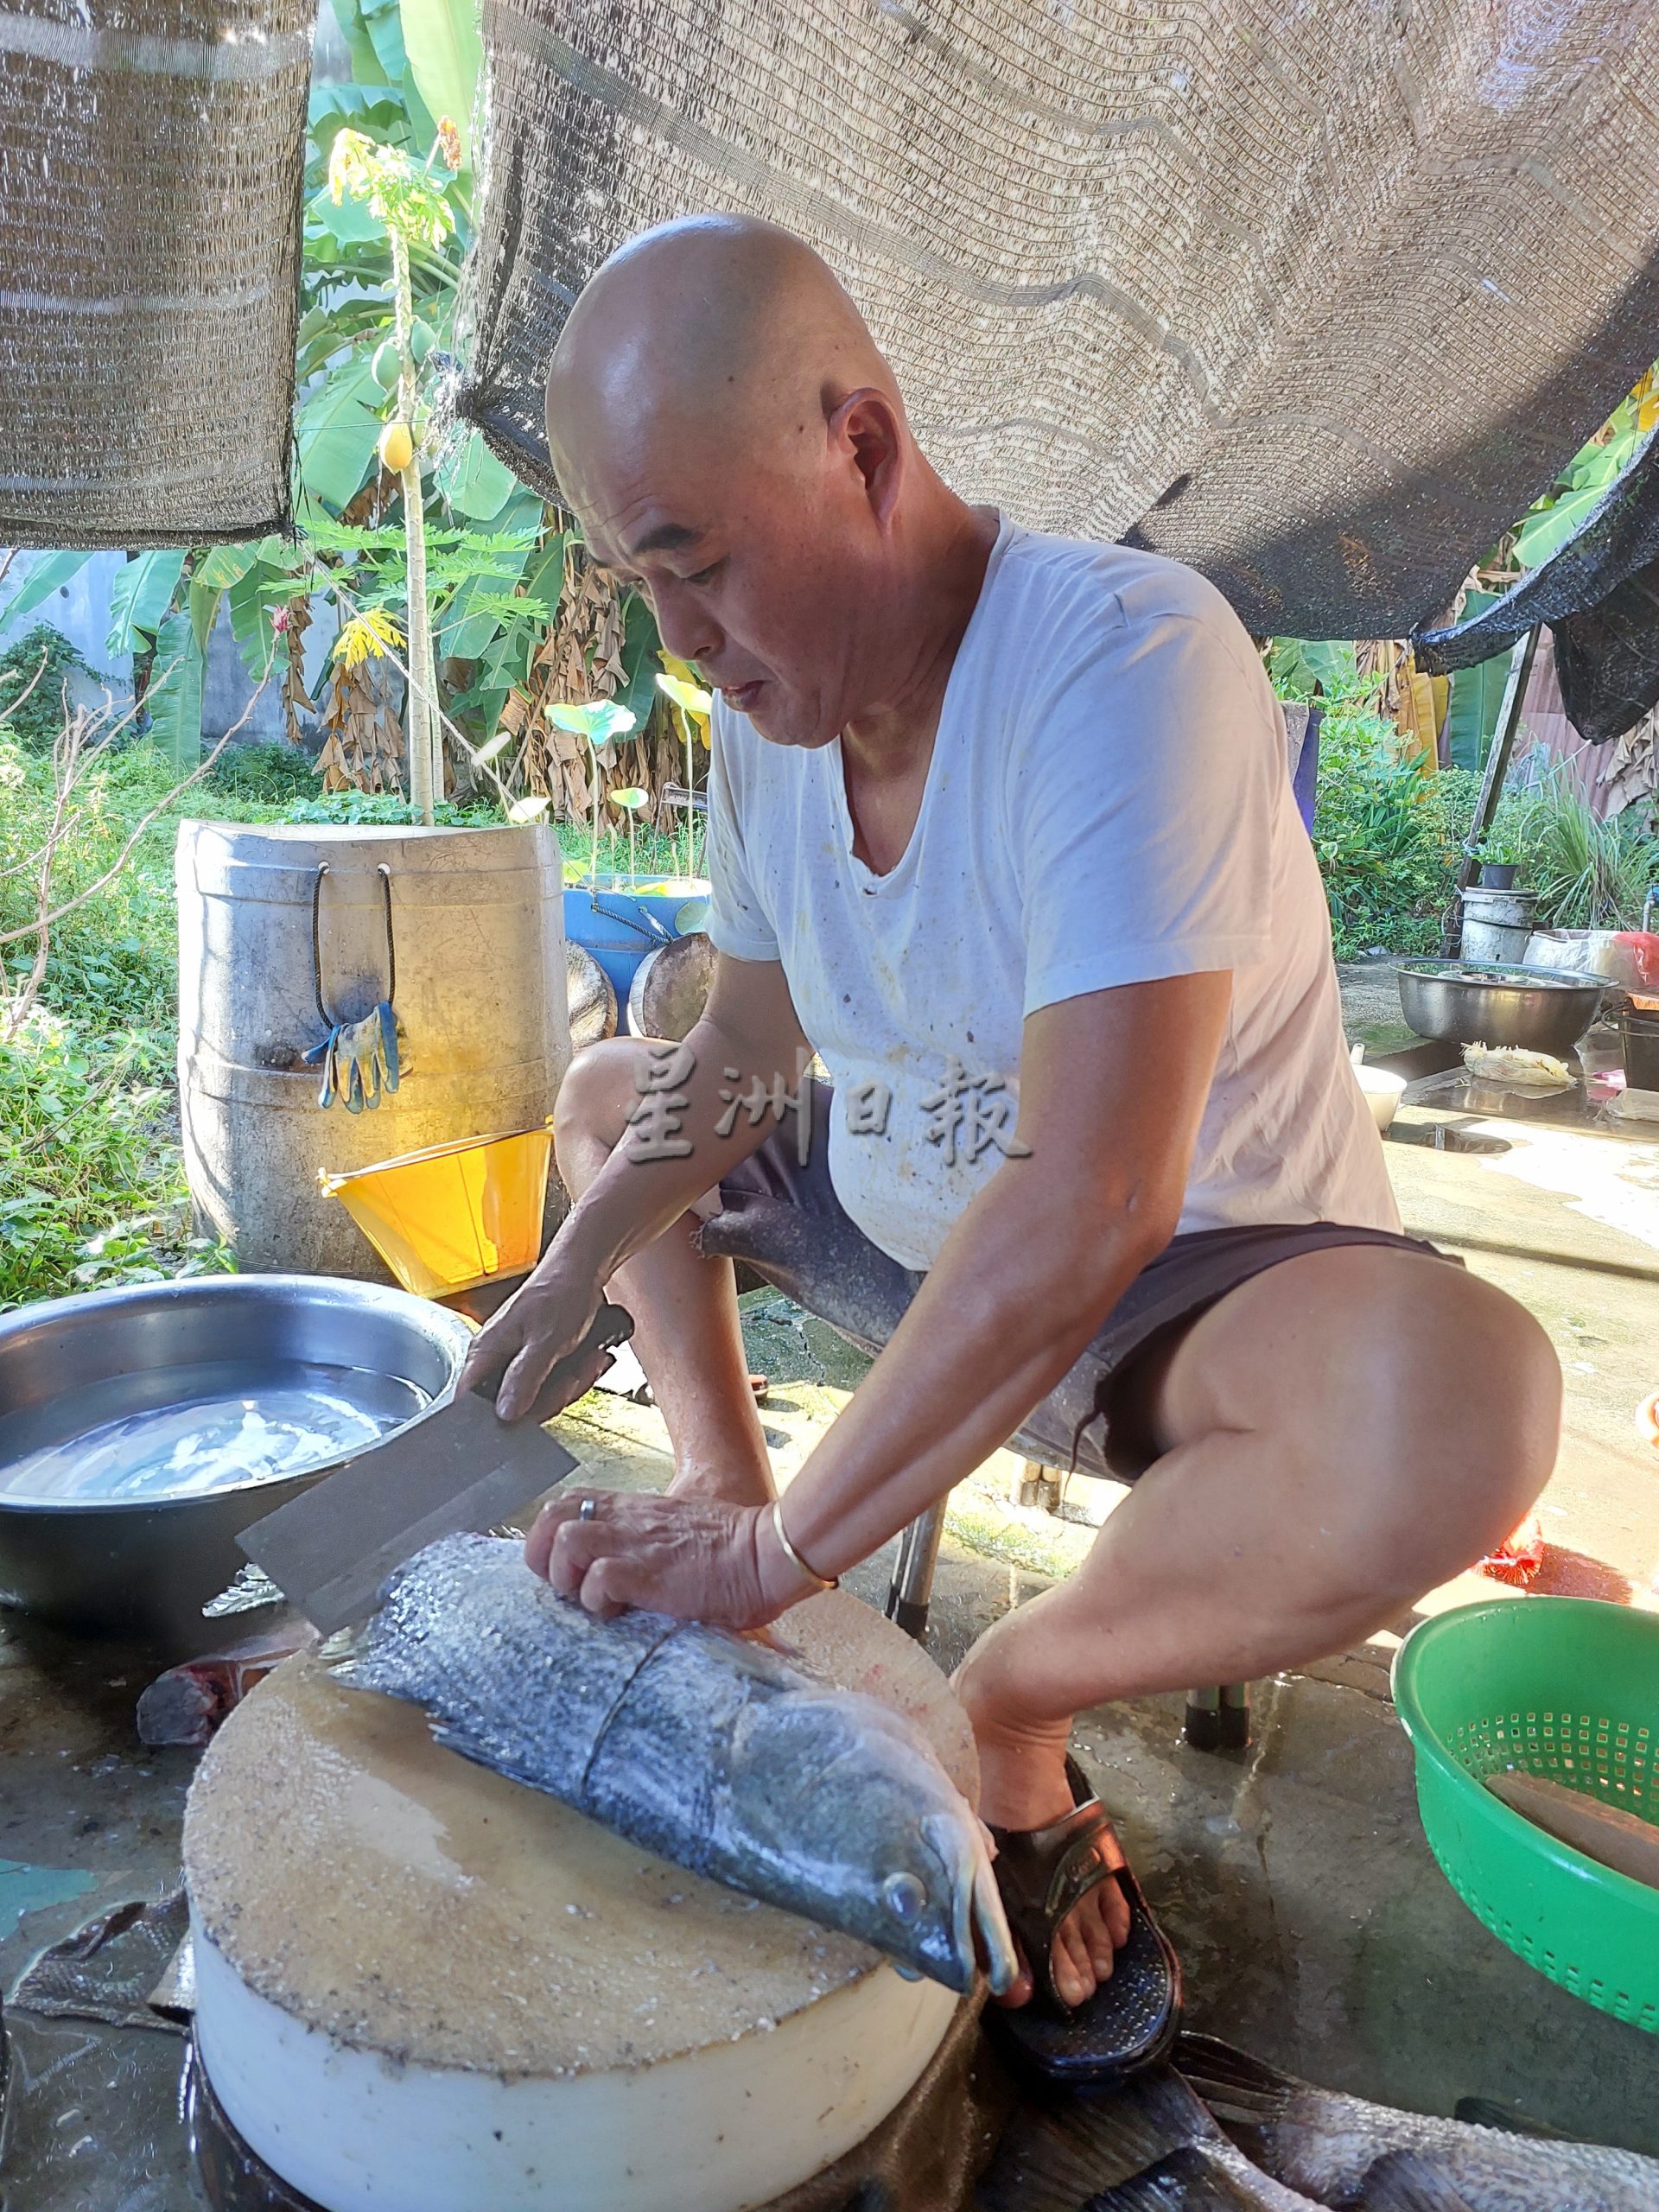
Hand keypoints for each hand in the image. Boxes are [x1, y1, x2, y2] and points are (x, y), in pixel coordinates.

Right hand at [459, 1256, 608, 1422]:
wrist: (583, 1272)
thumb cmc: (559, 1293)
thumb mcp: (545, 1341)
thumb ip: (523, 1378)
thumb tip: (505, 1414)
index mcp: (485, 1353)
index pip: (469, 1402)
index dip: (495, 1418)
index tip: (529, 1414)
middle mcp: (495, 1361)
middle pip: (513, 1408)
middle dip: (552, 1397)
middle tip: (574, 1378)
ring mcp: (516, 1363)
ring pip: (538, 1399)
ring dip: (571, 1385)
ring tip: (588, 1360)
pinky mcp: (535, 1364)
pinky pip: (552, 1387)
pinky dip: (576, 1376)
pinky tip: (591, 1359)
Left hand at [525, 1491, 818, 1625]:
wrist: (765, 1555)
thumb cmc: (732, 1551)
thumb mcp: (679, 1532)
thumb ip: (650, 1542)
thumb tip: (638, 1572)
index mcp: (631, 1510)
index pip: (566, 1504)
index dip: (551, 1537)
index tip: (567, 1570)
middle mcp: (624, 1520)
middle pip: (550, 1515)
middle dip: (542, 1556)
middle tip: (567, 1587)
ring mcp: (632, 1543)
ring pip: (563, 1541)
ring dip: (566, 1578)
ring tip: (594, 1602)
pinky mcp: (644, 1572)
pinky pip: (597, 1581)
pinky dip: (598, 1602)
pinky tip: (621, 1612)